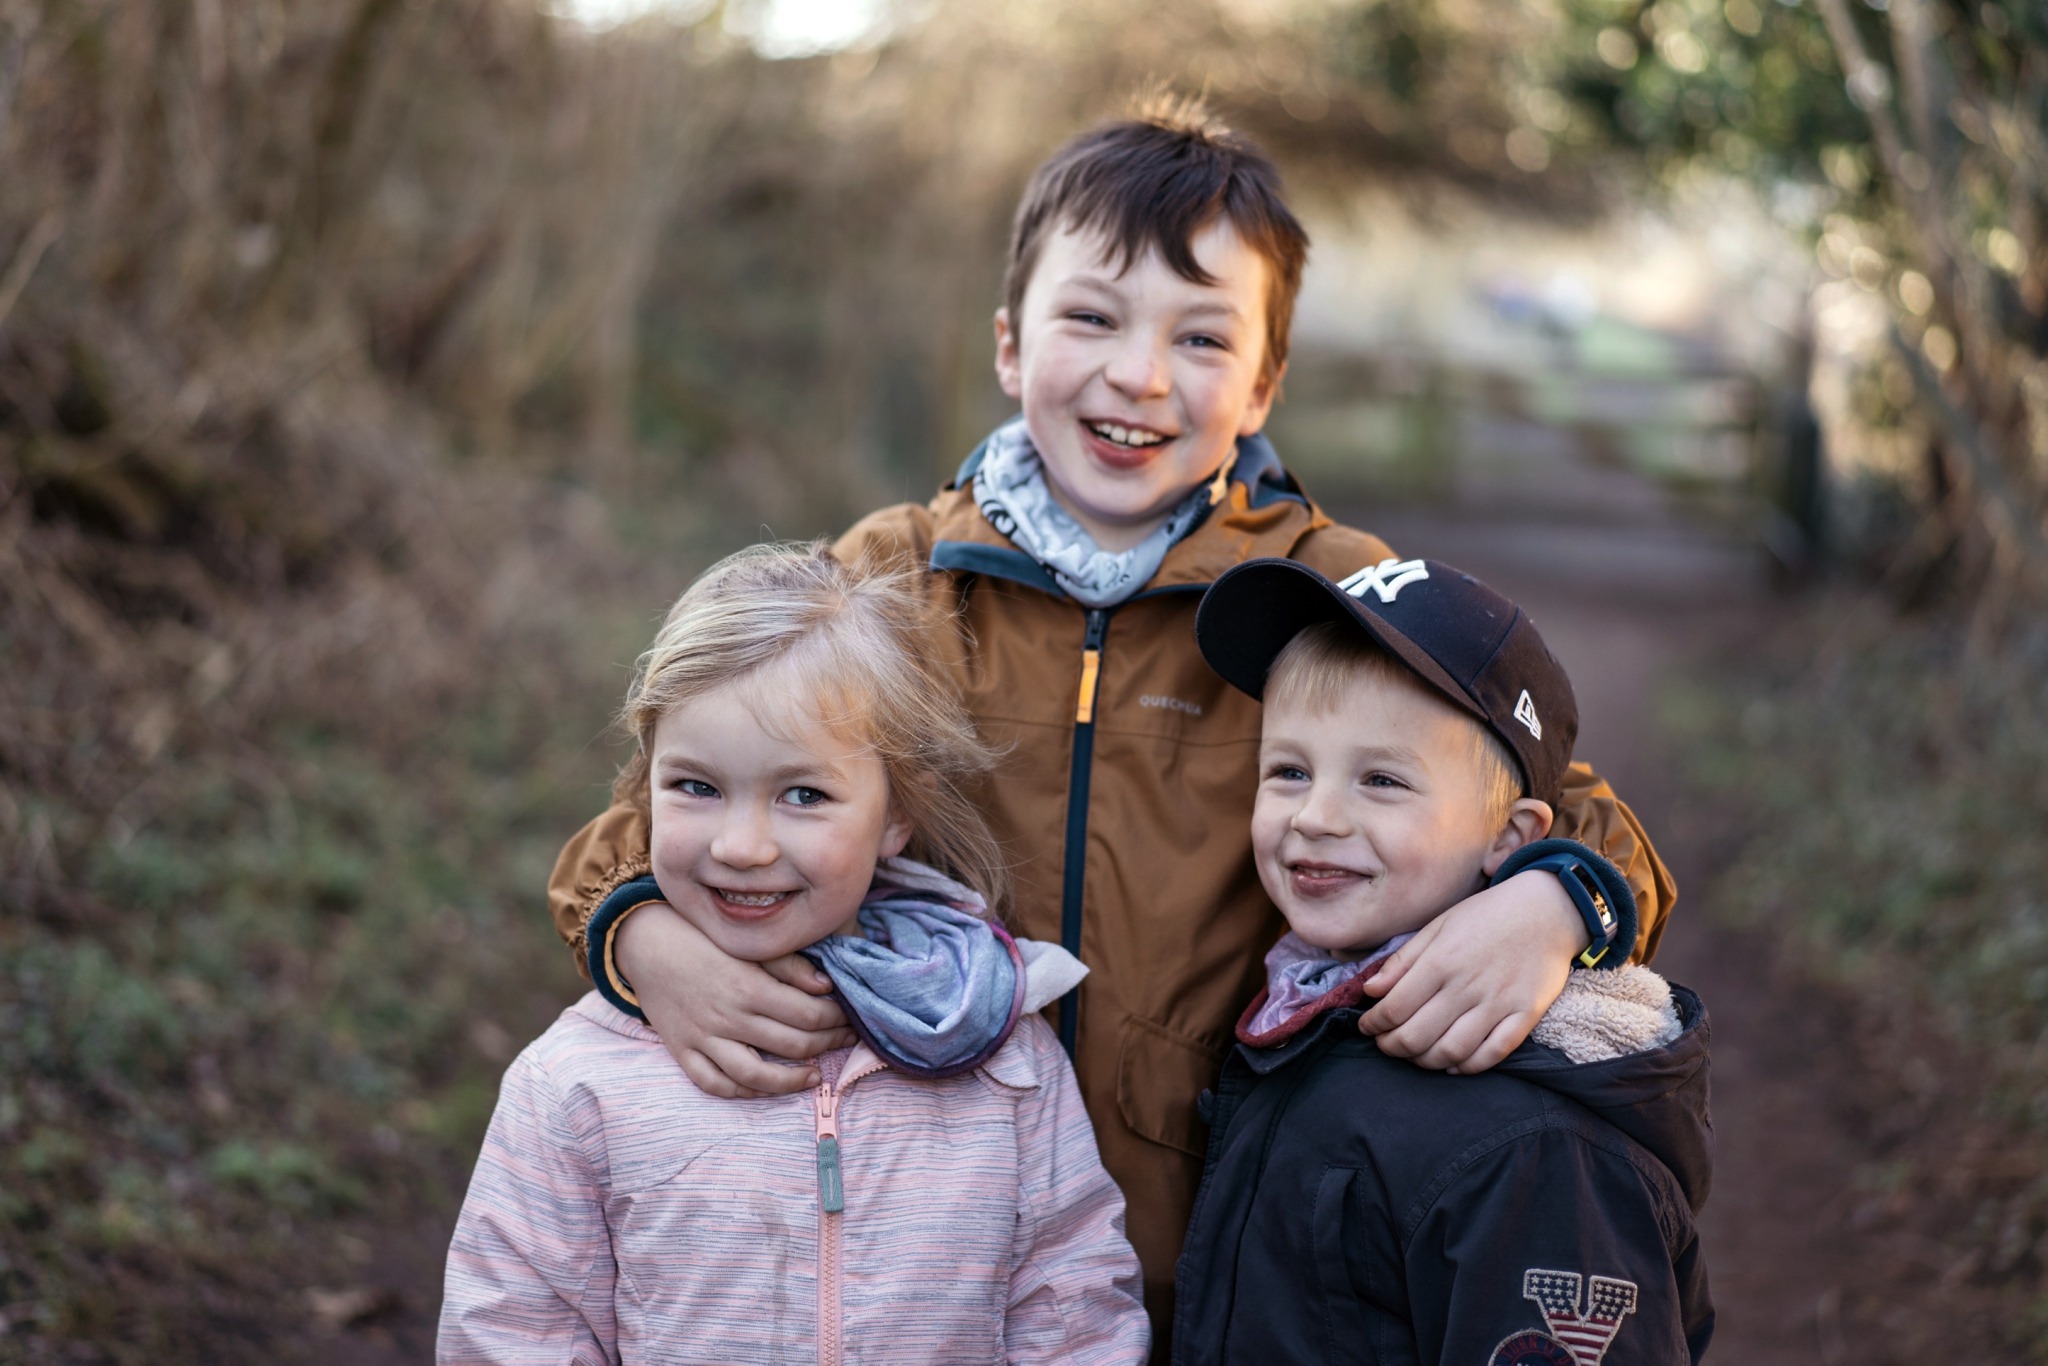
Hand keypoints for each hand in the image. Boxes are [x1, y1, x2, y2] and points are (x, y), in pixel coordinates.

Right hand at [613, 904, 855, 1096]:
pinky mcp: (683, 1052)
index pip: (809, 1014)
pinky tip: (765, 1087)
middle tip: (845, 1039)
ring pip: (755, 1077)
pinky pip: (714, 1084)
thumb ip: (788, 964)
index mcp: (748, 986)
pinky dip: (742, 1092)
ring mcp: (703, 1039)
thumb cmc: (702, 938)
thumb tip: (827, 986)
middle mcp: (727, 1017)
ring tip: (813, 1075)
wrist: (645, 944)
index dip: (837, 1018)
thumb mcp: (746, 942)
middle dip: (828, 1044)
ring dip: (791, 1081)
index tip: (850, 1015)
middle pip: (792, 1045)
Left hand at [1356, 870, 1587, 1073]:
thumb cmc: (1487, 914)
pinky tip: (1453, 1063)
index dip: (1373, 1025)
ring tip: (1416, 1055)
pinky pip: (1493, 1055)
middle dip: (1392, 1048)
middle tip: (1386, 1045)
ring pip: (1451, 1052)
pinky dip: (1468, 1067)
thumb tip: (1371, 990)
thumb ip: (1403, 960)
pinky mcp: (1525, 1016)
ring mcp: (1498, 1004)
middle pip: (1416, 1037)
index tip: (1367, 1027)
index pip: (1394, 1009)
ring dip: (1425, 1062)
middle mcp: (1466, 987)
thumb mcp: (1438, 925)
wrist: (1549, 908)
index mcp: (1440, 962)